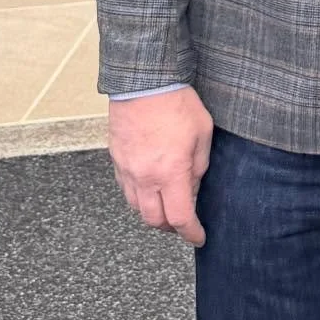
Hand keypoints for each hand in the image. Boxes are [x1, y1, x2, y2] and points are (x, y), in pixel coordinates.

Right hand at [108, 87, 214, 246]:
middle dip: (171, 228)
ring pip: (137, 208)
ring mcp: (127, 170)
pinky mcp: (117, 160)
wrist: (143, 82)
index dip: (191, 233)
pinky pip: (126, 190)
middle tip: (183, 224)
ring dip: (153, 214)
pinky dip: (138, 197)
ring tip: (166, 207)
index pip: (180, 217)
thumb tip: (193, 186)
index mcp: (171, 172)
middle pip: (154, 220)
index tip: (199, 237)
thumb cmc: (177, 102)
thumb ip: (199, 165)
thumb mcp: (203, 133)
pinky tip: (149, 189)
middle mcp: (145, 177)